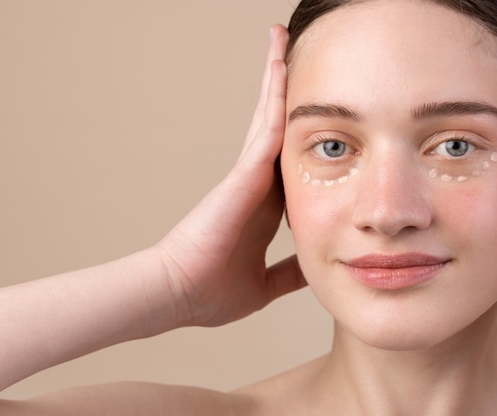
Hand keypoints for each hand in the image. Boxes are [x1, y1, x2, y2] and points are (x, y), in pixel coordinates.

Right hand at [156, 25, 305, 326]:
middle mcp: (256, 182)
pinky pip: (268, 130)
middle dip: (283, 89)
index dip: (303, 132)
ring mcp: (247, 175)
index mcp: (264, 206)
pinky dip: (277, 98)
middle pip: (275, 125)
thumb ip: (289, 272)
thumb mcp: (265, 282)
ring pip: (269, 116)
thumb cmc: (211, 291)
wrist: (180, 295)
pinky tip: (284, 66)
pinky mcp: (242, 175)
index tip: (316, 111)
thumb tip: (313, 270)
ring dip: (277, 78)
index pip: (288, 158)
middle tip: (292, 51)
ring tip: (283, 40)